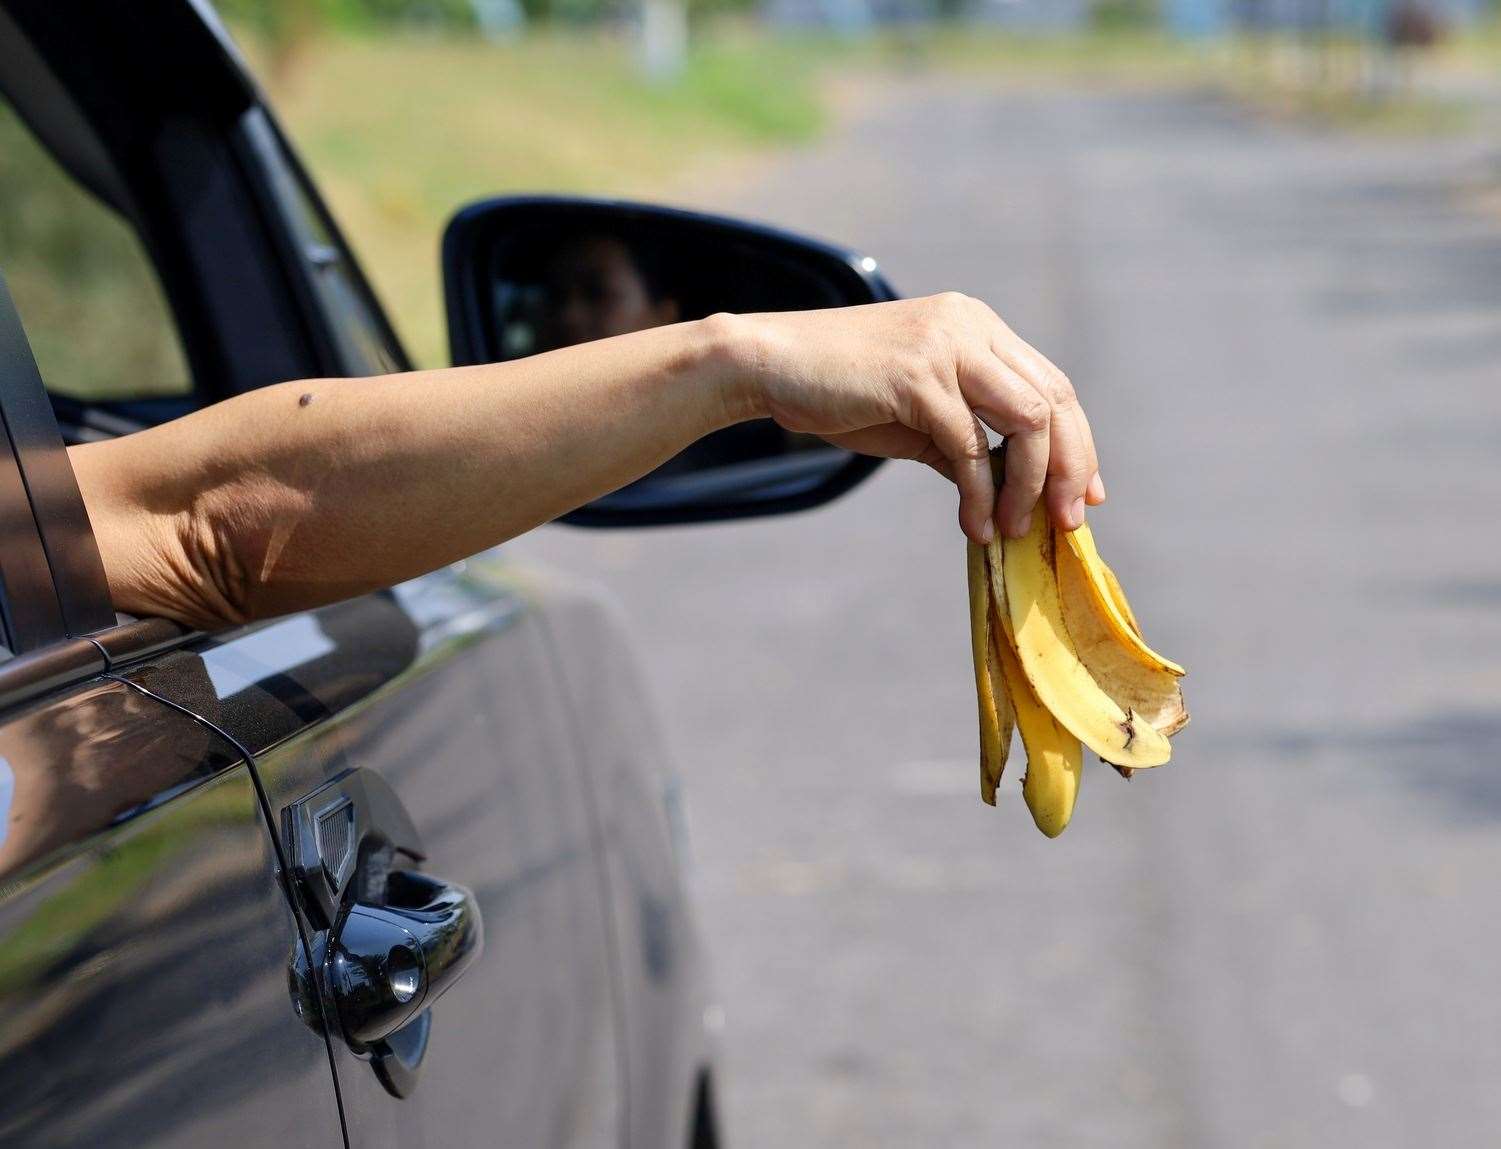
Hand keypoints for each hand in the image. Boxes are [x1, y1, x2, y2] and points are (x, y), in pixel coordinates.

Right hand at [730, 294, 1104, 542]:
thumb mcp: (914, 415)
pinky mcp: (918, 377)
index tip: (1085, 494)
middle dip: (1069, 467)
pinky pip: (969, 446)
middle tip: (1067, 523)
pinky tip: (974, 526)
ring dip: (1029, 484)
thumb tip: (1002, 490)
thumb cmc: (838, 391)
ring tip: (1017, 530)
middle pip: (1054, 400)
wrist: (768, 365)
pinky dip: (979, 494)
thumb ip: (961, 440)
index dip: (1077, 443)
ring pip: (1026, 420)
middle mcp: (971, 327)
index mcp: (976, 327)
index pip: (1051, 384)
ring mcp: (947, 346)